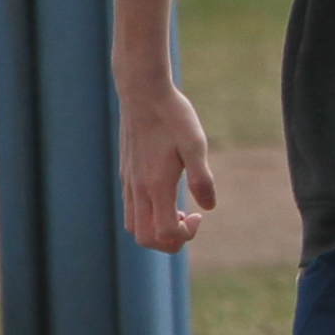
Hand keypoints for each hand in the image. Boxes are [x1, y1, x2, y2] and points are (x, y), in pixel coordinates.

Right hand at [120, 74, 217, 252]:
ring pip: (134, 225)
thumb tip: (208, 208)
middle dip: (168, 241)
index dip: (184, 236)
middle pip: (143, 238)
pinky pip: (131, 209)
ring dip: (157, 229)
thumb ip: (201, 178)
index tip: (199, 215)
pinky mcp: (126, 174)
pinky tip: (168, 194)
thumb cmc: (173, 116)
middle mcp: (137, 188)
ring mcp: (129, 182)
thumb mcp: (196, 144)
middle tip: (190, 221)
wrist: (143, 92)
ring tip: (179, 211)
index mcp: (156, 185)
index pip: (163, 234)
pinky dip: (149, 215)